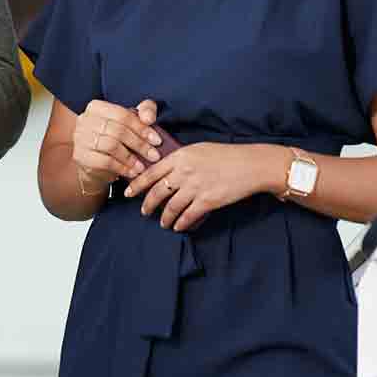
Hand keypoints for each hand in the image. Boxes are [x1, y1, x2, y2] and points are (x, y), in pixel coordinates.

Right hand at [72, 98, 163, 194]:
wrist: (96, 164)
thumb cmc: (116, 138)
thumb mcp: (130, 122)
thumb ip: (144, 111)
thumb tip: (149, 118)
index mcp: (96, 107)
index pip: (122, 114)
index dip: (141, 127)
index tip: (157, 140)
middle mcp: (84, 120)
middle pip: (117, 130)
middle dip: (139, 144)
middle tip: (154, 155)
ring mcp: (80, 138)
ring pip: (110, 146)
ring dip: (130, 158)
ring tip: (143, 166)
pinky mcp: (80, 156)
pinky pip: (104, 161)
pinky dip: (121, 167)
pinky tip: (132, 172)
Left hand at [124, 142, 287, 231]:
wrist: (249, 164)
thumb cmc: (225, 155)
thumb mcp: (197, 150)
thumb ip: (180, 160)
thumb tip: (165, 170)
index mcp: (180, 156)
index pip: (151, 172)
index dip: (137, 184)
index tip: (128, 192)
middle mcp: (184, 172)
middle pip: (157, 192)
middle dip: (148, 204)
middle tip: (143, 212)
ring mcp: (195, 187)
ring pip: (171, 207)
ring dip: (165, 218)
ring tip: (163, 223)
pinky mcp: (207, 201)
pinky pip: (188, 216)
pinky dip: (181, 223)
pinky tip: (179, 226)